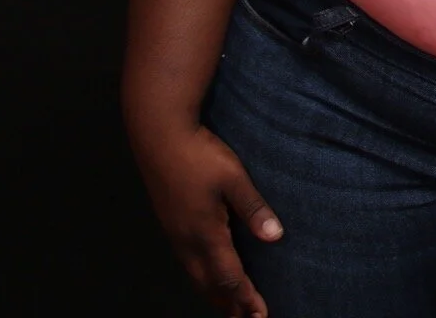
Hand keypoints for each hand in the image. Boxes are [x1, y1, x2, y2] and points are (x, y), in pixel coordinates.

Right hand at [130, 122, 282, 316]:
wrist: (159, 136)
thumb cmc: (199, 155)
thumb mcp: (234, 178)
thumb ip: (254, 209)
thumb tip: (276, 238)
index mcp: (205, 234)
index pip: (229, 278)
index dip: (245, 300)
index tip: (261, 317)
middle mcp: (187, 241)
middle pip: (210, 286)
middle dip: (230, 306)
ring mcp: (176, 234)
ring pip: (196, 277)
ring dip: (215, 295)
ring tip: (231, 308)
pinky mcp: (171, 224)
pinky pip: (188, 264)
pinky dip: (203, 279)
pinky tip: (208, 275)